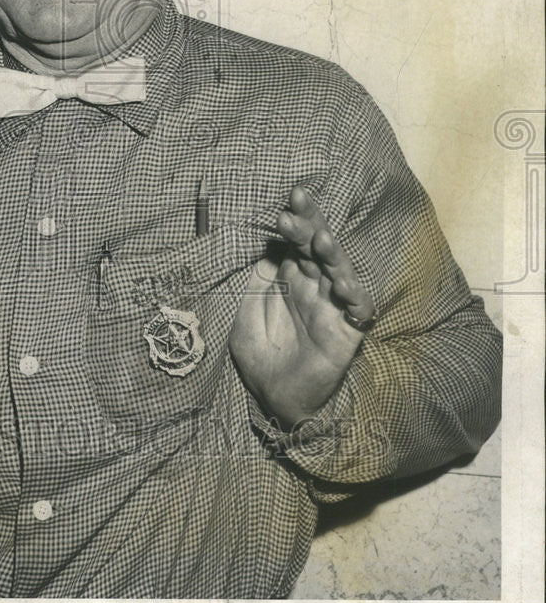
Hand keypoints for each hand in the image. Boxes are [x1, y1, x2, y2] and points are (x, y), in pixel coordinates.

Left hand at [229, 185, 374, 426]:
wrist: (275, 400)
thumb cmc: (261, 356)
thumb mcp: (244, 315)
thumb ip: (254, 284)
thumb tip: (266, 250)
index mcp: (291, 277)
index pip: (297, 241)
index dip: (297, 220)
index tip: (288, 202)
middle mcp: (315, 286)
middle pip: (318, 248)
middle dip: (311, 224)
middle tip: (298, 204)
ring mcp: (332, 307)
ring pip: (340, 272)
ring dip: (333, 255)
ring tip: (322, 240)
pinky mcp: (347, 333)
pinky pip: (359, 311)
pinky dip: (355, 298)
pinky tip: (344, 287)